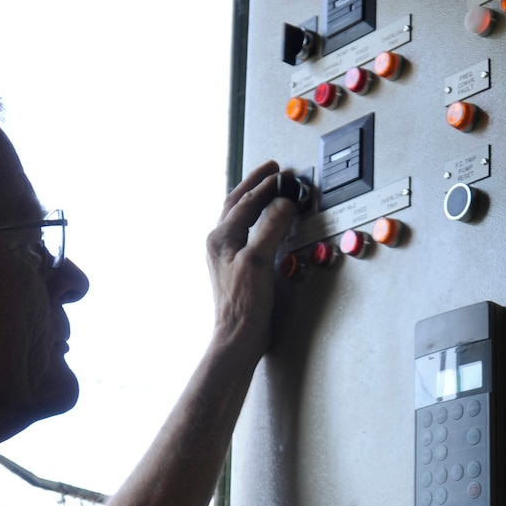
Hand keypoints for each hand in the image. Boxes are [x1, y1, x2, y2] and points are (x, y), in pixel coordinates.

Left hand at [207, 159, 300, 358]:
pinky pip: (246, 230)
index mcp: (221, 237)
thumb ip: (271, 228)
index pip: (247, 201)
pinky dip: (257, 218)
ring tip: (270, 187)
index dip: (267, 185)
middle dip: (255, 184)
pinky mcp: (237, 265)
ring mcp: (227, 254)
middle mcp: (220, 242)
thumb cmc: (243, 304)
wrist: (238, 336)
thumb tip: (284, 203)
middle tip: (273, 170)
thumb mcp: (258, 260)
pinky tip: (266, 221)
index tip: (285, 174)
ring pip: (239, 215)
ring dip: (255, 198)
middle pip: (237, 202)